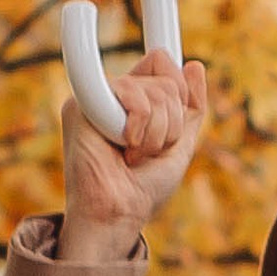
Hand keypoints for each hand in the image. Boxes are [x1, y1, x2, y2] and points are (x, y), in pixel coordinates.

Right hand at [61, 51, 207, 251]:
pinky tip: (123, 147)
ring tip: (134, 155)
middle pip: (167, 78)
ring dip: (157, 133)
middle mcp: (113, 94)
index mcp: (133, 99)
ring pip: (155, 89)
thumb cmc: (144, 187)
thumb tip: (195, 65)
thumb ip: (191, 106)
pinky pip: (131, 93)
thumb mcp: (180, 143)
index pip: (162, 62)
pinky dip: (140, 127)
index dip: (179, 88)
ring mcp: (96, 97)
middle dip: (171, 124)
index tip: (173, 124)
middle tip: (147, 151)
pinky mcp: (81, 104)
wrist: (119, 213)